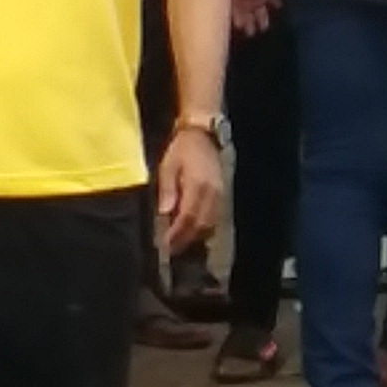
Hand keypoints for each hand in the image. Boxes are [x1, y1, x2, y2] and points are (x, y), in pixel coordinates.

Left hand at [154, 126, 225, 256]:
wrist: (203, 135)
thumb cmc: (182, 150)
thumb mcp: (168, 166)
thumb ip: (168, 190)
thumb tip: (165, 213)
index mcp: (197, 185)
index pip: (187, 217)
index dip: (176, 234)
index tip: (165, 245)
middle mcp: (212, 192)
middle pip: (200, 224)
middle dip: (185, 240)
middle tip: (170, 251)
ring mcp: (220, 194)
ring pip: (209, 224)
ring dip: (195, 237)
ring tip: (180, 244)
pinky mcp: (222, 195)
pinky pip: (215, 218)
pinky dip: (203, 228)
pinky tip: (193, 232)